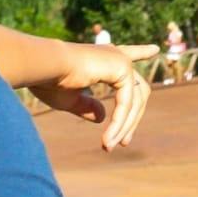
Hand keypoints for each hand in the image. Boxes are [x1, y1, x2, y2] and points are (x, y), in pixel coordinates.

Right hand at [0, 18, 149, 151]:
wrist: (41, 67)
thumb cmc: (48, 81)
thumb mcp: (69, 99)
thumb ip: (87, 107)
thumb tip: (103, 117)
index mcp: (102, 58)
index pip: (127, 55)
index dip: (141, 52)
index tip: (156, 50)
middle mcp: (114, 55)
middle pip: (136, 92)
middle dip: (131, 119)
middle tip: (123, 143)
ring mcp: (121, 60)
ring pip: (134, 102)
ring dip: (123, 127)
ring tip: (109, 146)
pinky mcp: (122, 68)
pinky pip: (127, 104)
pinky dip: (119, 123)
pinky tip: (108, 139)